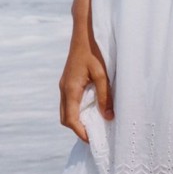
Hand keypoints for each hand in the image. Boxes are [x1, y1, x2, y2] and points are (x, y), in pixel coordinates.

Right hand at [59, 27, 113, 141]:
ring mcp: (64, 85)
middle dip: (77, 129)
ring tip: (93, 126)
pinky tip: (90, 112)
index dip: (80, 132)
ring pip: (66, 112)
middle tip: (94, 136)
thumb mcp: (103, 75)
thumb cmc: (94, 52)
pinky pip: (69, 103)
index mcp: (70, 89)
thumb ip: (105, 97)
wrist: (84, 33)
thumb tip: (109, 117)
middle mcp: (64, 89)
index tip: (92, 140)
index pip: (70, 119)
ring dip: (77, 121)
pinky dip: (77, 112)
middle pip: (65, 119)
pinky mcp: (67, 82)